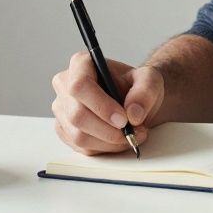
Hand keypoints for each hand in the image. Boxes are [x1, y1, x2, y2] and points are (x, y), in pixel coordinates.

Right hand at [51, 51, 165, 155]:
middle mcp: (65, 85)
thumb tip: (133, 114)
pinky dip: (104, 148)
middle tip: (132, 132)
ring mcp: (62, 109)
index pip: (80, 85)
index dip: (101, 105)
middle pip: (77, 114)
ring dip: (109, 142)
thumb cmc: (137, 85)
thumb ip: (145, 92)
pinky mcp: (65, 130)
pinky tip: (119, 140)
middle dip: (108, 130)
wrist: (134, 100)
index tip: (123, 119)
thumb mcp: (150, 80)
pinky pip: (81, 147)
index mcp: (82, 64)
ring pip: (78, 135)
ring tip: (131, 135)